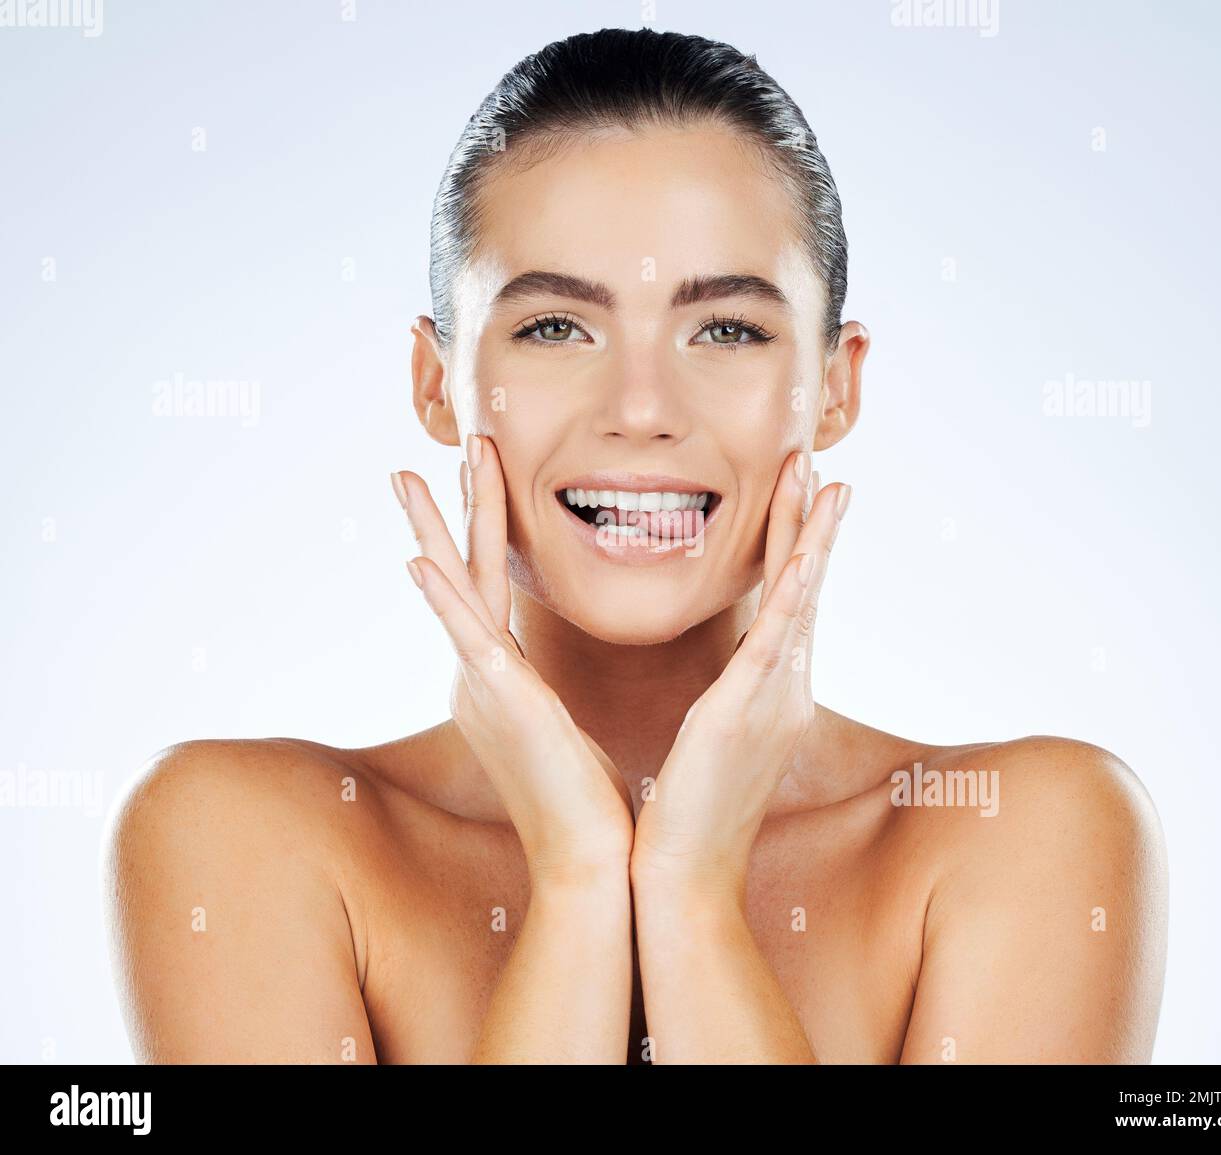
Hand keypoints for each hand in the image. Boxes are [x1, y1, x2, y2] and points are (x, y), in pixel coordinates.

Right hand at [392, 435, 633, 886]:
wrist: (587, 857)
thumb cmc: (584, 798)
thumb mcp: (561, 727)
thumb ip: (544, 693)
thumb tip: (546, 683)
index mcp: (498, 676)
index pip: (487, 585)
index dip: (483, 527)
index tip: (480, 476)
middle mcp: (479, 675)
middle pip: (462, 573)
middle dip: (450, 509)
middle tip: (438, 450)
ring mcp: (483, 687)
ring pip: (456, 589)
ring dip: (435, 529)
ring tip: (408, 475)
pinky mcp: (501, 703)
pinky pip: (468, 639)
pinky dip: (440, 599)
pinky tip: (415, 560)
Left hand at [629, 450, 849, 897]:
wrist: (684, 877)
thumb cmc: (687, 812)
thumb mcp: (711, 740)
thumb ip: (727, 699)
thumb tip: (727, 678)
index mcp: (770, 691)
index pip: (787, 601)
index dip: (796, 545)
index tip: (802, 493)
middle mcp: (784, 688)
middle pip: (803, 588)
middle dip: (812, 524)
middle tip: (821, 464)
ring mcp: (773, 699)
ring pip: (799, 601)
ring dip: (811, 538)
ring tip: (822, 482)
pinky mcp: (746, 712)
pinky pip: (776, 638)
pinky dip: (794, 590)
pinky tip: (805, 552)